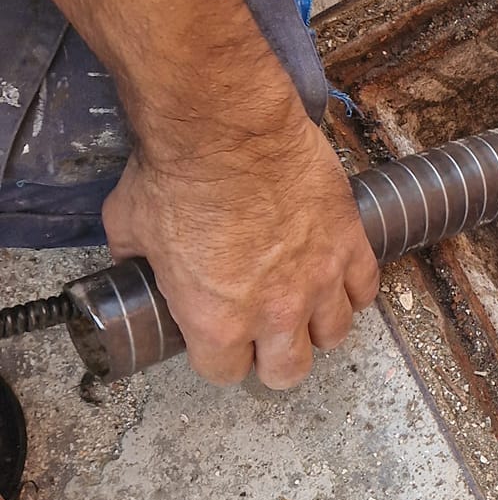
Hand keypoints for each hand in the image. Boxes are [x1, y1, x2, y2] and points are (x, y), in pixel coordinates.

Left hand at [102, 103, 379, 388]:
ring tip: (304, 303)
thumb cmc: (175, 174)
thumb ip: (138, 260)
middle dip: (273, 357)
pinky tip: (335, 274)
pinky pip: (365, 288)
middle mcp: (274, 312)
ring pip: (334, 335)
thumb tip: (137, 259)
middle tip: (263, 331)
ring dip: (317, 325)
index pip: (225, 372)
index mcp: (216, 321)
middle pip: (289, 371)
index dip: (218, 356)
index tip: (215, 338)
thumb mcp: (129, 228)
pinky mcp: (349, 242)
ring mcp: (319, 279)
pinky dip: (351, 287)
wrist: (224, 126)